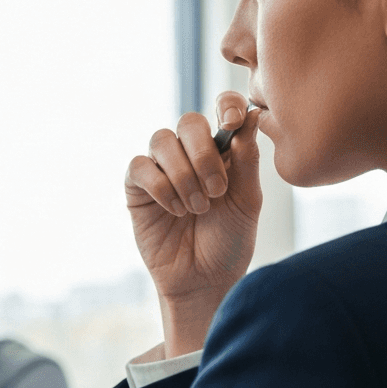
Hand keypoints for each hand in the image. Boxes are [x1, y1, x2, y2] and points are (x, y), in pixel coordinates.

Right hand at [126, 92, 262, 355]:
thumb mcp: (248, 202)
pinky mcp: (137, 187)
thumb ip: (247, 161)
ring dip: (183, 174)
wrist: (205, 281)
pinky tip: (176, 210)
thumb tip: (249, 117)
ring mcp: (162, 168)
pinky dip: (161, 187)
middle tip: (217, 190)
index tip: (233, 121)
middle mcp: (190, 153)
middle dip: (203, 154)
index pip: (222, 108)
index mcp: (223, 150)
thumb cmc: (230, 241)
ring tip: (198, 208)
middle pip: (188, 122)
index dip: (227, 105)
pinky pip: (140, 167)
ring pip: (162, 140)